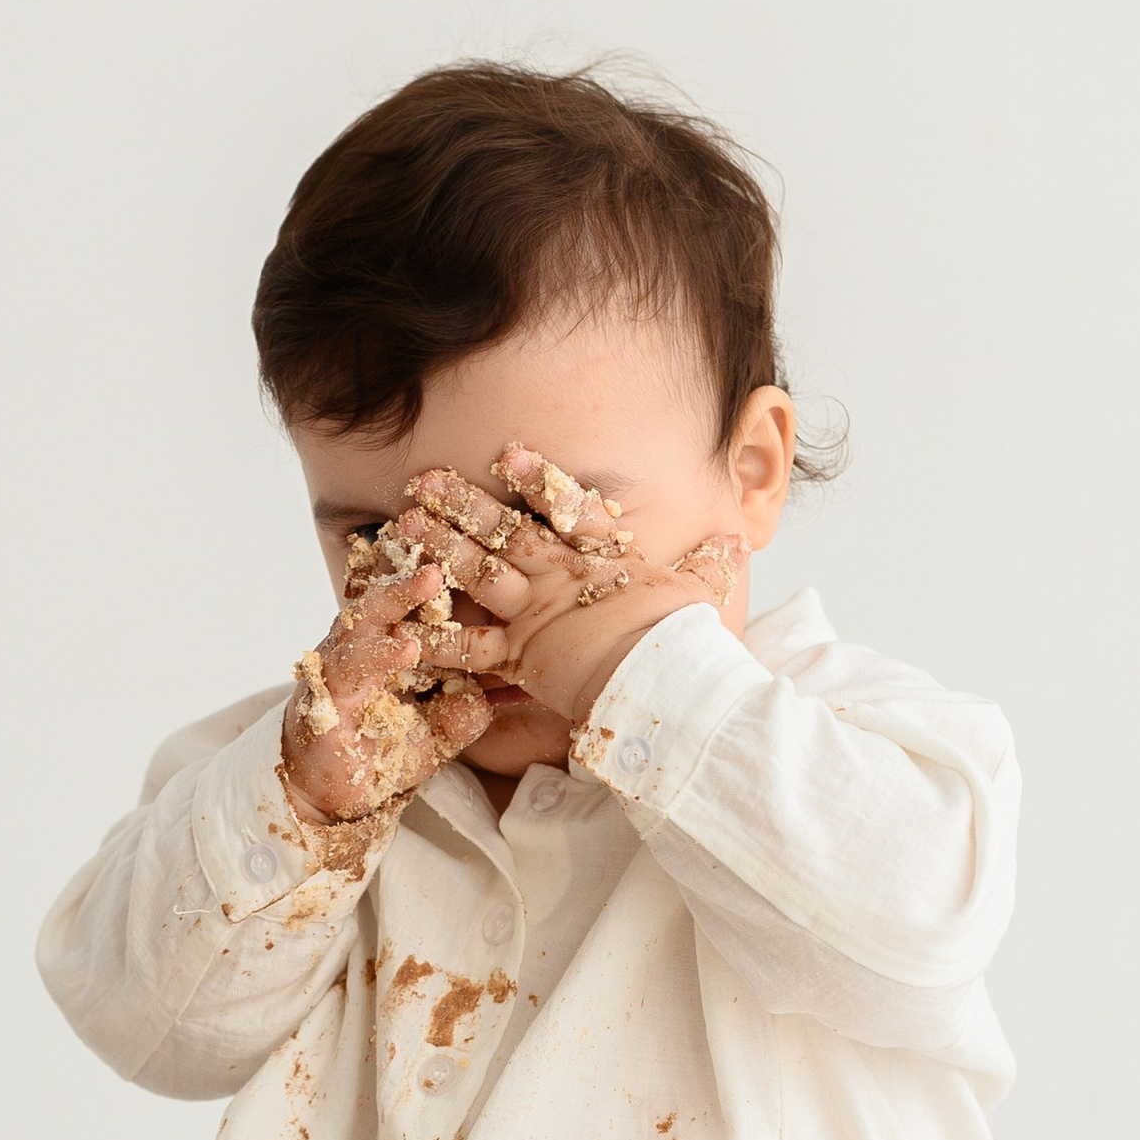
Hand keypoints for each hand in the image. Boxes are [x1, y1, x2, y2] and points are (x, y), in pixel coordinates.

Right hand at [279, 548, 492, 833]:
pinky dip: (377, 655)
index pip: (417, 604)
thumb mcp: (435, 736)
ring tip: (428, 583)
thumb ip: (462, 716)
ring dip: (396, 599)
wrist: (324, 797)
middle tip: (451, 546)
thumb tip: (491, 697)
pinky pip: (349, 667)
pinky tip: (404, 647)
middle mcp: (362, 647)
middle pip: (389, 597)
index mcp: (389, 647)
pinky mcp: (323, 695)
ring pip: (365, 620)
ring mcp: (340, 666)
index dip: (442, 577)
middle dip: (418, 570)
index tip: (480, 551)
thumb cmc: (378, 753)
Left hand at [394, 444, 741, 729]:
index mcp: (605, 562)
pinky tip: (401, 624)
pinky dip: (437, 638)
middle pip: (505, 534)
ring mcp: (536, 617)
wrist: (663, 685)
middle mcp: (562, 582)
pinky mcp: (521, 659)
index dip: (538, 482)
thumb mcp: (705, 595)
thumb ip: (715, 563)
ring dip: (440, 546)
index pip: (570, 512)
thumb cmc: (685, 644)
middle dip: (464, 504)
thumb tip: (738, 538)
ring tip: (405, 522)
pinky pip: (472, 649)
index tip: (507, 454)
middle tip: (424, 480)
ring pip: (479, 574)